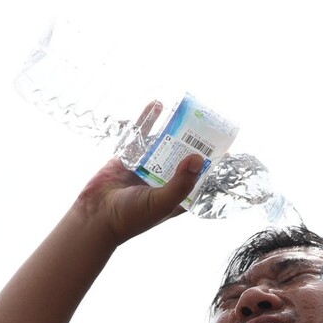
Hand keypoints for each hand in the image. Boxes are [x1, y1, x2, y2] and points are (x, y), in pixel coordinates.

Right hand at [74, 102, 204, 243]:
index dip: (212, 165)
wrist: (95, 216)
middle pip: (184, 156)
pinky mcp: (130, 156)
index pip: (200, 178)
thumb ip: (180, 183)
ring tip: (187, 111)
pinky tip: (159, 104)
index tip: (228, 150)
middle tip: (208, 122)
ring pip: (165, 142)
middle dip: (195, 141)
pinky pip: (142, 135)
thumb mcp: (161, 203)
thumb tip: (198, 158)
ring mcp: (147, 167)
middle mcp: (164, 179)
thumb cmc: (130, 217)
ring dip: (175, 127)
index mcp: (176, 195)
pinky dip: (149, 119)